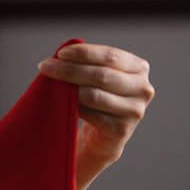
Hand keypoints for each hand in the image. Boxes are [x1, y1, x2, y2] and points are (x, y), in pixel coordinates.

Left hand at [38, 41, 153, 189]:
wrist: (102, 137)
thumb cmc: (96, 99)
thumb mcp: (97, 76)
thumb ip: (87, 63)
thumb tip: (63, 53)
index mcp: (139, 68)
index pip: (110, 55)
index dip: (84, 53)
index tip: (60, 54)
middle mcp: (143, 88)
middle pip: (101, 75)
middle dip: (70, 69)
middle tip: (46, 67)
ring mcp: (135, 110)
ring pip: (95, 95)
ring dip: (69, 88)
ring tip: (51, 85)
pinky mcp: (122, 129)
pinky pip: (91, 115)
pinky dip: (74, 107)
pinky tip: (62, 104)